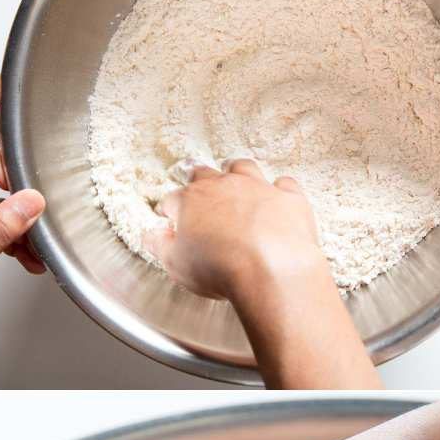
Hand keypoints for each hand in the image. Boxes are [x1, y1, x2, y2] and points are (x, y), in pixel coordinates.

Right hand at [143, 160, 322, 302]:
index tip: (168, 217)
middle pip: (205, 174)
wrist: (271, 271)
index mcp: (191, 200)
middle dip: (197, 179)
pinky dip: (278, 189)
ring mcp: (258, 188)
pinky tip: (276, 197)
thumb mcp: (175, 263)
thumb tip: (151, 235)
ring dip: (236, 173)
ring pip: (243, 168)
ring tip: (234, 180)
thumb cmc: (219, 268)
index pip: (172, 200)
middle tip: (196, 187)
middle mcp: (224, 186)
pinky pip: (283, 184)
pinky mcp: (288, 198)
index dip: (168, 209)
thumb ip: (160, 246)